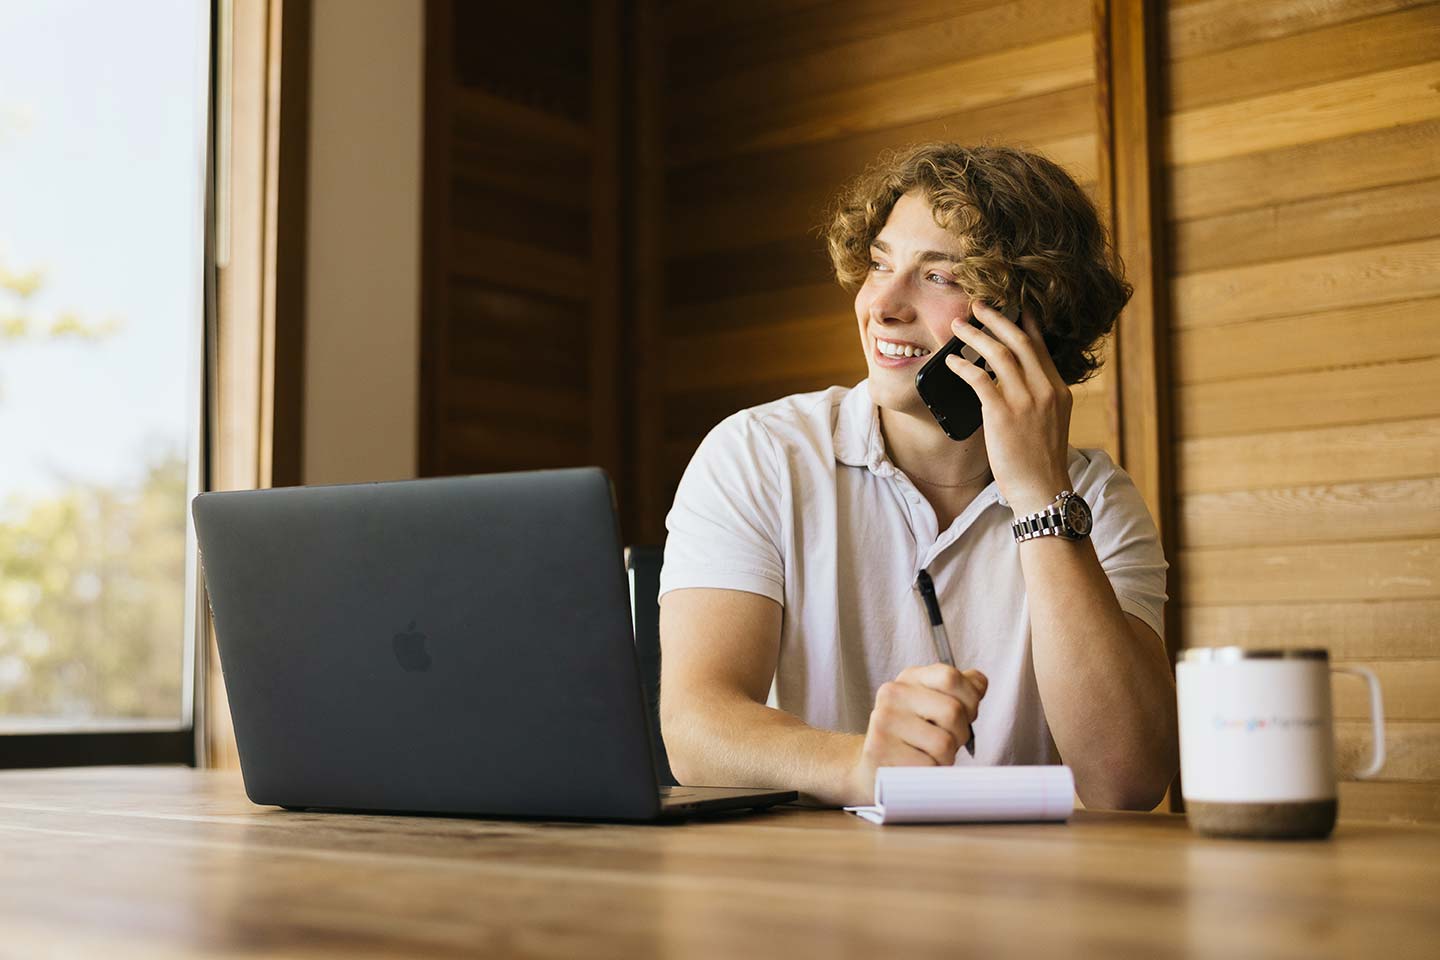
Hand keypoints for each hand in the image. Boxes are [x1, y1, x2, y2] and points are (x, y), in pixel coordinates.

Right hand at [844, 664, 988, 804]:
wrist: (874, 767)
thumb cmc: (914, 736)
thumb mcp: (935, 705)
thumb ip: (962, 689)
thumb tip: (979, 683)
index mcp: (910, 678)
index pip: (950, 677)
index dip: (969, 700)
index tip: (965, 714)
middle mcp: (893, 693)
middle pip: (953, 712)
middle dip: (960, 734)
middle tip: (947, 741)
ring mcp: (884, 721)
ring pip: (944, 743)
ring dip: (946, 758)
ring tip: (931, 756)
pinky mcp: (879, 750)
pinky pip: (928, 766)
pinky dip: (931, 772)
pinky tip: (918, 767)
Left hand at [945, 303, 1072, 514]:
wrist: (1042, 490)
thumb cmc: (1040, 462)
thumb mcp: (1050, 422)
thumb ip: (1038, 398)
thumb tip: (1011, 381)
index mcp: (1058, 390)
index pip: (1041, 347)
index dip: (1025, 323)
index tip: (1014, 306)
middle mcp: (1045, 389)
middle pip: (1020, 341)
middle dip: (997, 318)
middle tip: (979, 305)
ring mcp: (1025, 400)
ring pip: (999, 353)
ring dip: (976, 335)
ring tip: (959, 326)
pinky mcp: (1003, 413)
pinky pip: (979, 378)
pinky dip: (963, 365)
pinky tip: (952, 361)